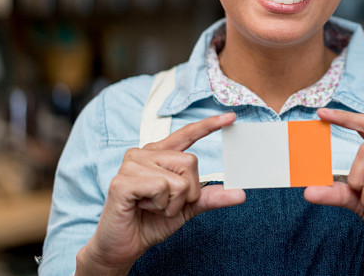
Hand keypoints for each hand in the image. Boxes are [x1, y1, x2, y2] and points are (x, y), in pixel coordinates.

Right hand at [76, 112, 244, 274]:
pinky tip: (142, 207)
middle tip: (165, 204)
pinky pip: (161, 187)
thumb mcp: (187, 208)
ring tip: (152, 206)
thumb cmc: (151, 222)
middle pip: (190, 162)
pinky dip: (160, 205)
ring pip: (177, 178)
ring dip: (172, 202)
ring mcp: (131, 165)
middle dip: (186, 192)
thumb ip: (210, 197)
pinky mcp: (123, 181)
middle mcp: (144, 154)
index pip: (186, 134)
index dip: (209, 125)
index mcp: (158, 154)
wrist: (124, 247)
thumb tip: (240, 194)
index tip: (231, 117)